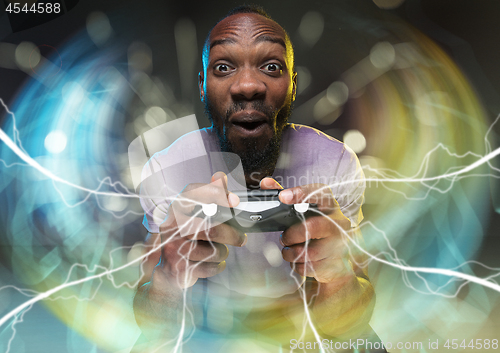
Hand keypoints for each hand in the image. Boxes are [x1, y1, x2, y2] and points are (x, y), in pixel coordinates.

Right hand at [156, 172, 246, 288]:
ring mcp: (173, 247)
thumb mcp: (194, 212)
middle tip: (241, 238)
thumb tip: (222, 177)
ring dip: (223, 252)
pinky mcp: (178, 267)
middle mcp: (172, 225)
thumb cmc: (185, 235)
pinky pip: (211, 266)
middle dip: (233, 235)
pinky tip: (212, 262)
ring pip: (214, 250)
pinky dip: (217, 265)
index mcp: (177, 207)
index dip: (217, 194)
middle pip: (212, 228)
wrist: (167, 267)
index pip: (196, 192)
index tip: (234, 201)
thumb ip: (210, 194)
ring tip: (218, 250)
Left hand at [260, 178, 352, 283]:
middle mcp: (338, 223)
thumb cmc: (316, 228)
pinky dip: (297, 265)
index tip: (283, 196)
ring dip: (292, 253)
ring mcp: (340, 245)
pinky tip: (299, 260)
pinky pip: (309, 267)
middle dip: (292, 235)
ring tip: (290, 250)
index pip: (319, 193)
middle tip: (285, 238)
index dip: (301, 193)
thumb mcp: (303, 210)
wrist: (337, 256)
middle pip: (312, 227)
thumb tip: (266, 183)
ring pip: (309, 252)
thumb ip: (284, 195)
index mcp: (330, 206)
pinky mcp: (336, 264)